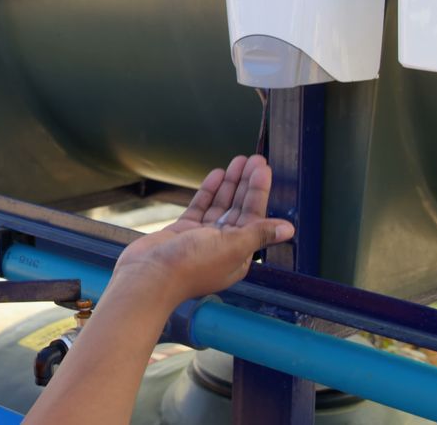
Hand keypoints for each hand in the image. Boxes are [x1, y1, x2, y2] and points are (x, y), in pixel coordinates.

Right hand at [113, 155, 293, 307]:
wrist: (148, 276)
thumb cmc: (189, 267)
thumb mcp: (231, 247)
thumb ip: (259, 234)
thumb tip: (288, 229)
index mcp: (238, 254)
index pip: (254, 217)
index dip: (259, 192)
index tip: (263, 170)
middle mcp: (222, 246)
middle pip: (239, 209)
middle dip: (247, 184)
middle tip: (254, 160)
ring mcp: (201, 239)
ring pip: (220, 206)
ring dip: (230, 184)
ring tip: (238, 162)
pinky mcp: (182, 232)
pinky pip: (200, 208)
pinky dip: (208, 192)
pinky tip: (216, 176)